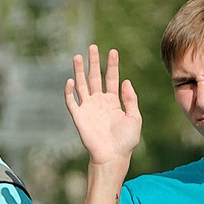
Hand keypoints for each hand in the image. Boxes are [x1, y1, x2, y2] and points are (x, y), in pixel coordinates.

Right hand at [64, 46, 143, 167]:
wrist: (113, 157)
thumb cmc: (125, 141)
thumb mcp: (134, 118)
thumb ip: (131, 99)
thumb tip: (126, 81)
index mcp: (113, 102)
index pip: (111, 78)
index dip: (112, 65)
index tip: (113, 51)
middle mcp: (99, 102)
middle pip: (95, 77)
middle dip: (93, 62)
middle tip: (92, 47)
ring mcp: (88, 108)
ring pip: (82, 85)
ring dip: (79, 71)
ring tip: (77, 56)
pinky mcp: (79, 117)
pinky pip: (71, 102)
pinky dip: (69, 91)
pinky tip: (70, 80)